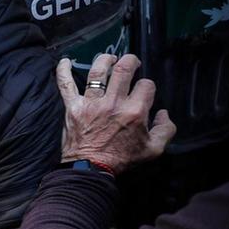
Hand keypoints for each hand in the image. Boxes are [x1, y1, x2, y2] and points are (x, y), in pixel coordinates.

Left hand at [56, 54, 175, 173]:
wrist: (90, 170)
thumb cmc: (121, 160)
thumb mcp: (153, 150)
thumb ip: (166, 130)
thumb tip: (164, 113)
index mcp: (135, 111)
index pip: (146, 85)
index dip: (147, 86)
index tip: (144, 91)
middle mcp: (113, 103)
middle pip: (124, 69)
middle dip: (131, 61)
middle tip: (132, 63)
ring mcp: (91, 103)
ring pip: (98, 72)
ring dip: (105, 60)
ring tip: (110, 58)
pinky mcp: (73, 107)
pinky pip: (65, 85)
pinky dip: (62, 71)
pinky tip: (64, 60)